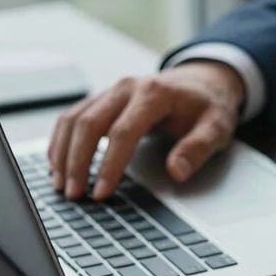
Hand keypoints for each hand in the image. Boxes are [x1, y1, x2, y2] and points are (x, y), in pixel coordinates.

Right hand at [48, 61, 245, 200]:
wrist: (204, 81)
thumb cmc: (209, 106)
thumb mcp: (217, 127)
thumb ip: (197, 148)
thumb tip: (176, 172)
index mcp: (155, 93)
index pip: (123, 132)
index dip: (110, 165)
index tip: (102, 192)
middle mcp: (127, 88)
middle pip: (89, 123)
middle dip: (78, 162)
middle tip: (74, 194)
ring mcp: (112, 92)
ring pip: (75, 119)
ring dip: (63, 152)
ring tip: (61, 184)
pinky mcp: (104, 99)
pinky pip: (74, 117)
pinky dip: (62, 141)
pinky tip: (59, 164)